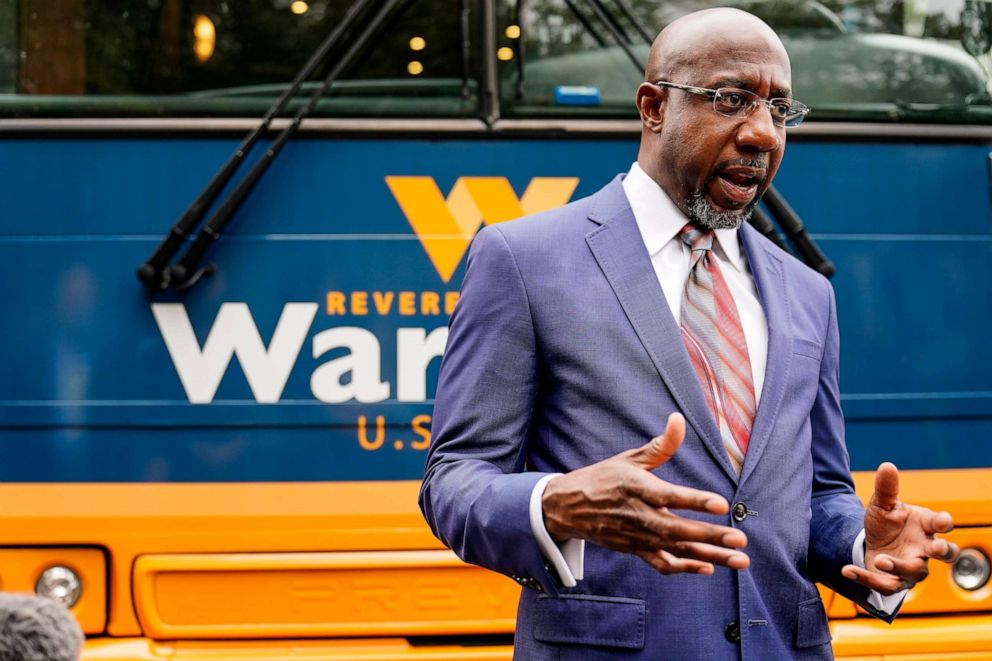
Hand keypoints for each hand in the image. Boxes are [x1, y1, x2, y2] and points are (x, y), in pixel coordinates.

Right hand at [542, 413, 748, 575]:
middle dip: (710, 536)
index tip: (721, 504)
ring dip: (709, 556)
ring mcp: (637, 537)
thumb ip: (660, 445)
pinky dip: (685, 568)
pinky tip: (709, 567)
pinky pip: (662, 564)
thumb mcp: (629, 459)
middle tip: (740, 538)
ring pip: (676, 551)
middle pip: (677, 529)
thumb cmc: (604, 478)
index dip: (695, 500)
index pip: (669, 496)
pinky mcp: (635, 550)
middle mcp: (638, 515)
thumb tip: (679, 419)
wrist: (569, 507)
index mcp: (636, 488)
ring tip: (740, 560)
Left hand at [842, 462, 958, 594]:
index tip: (942, 520)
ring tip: (879, 559)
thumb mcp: (882, 504)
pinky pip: (884, 585)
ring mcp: (912, 567)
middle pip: (945, 553)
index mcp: (925, 526)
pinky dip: (865, 577)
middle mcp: (924, 549)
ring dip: (898, 567)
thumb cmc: (886, 522)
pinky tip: (846, 570)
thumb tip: (887, 465)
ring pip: (914, 572)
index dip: (944, 522)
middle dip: (942, 551)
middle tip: (935, 548)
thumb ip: (886, 488)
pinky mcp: (894, 581)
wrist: (873, 542)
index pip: (941, 524)